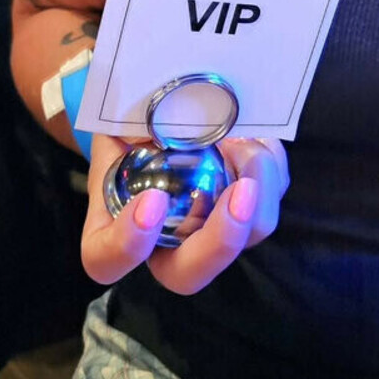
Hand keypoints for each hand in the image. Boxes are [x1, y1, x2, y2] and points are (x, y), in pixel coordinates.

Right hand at [82, 133, 288, 294]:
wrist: (165, 104)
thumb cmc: (133, 116)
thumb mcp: (122, 115)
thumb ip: (134, 123)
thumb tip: (170, 117)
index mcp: (115, 224)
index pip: (107, 259)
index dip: (127, 243)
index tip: (151, 200)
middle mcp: (166, 240)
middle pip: (190, 274)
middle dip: (221, 241)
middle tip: (240, 192)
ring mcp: (211, 226)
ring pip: (247, 237)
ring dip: (259, 191)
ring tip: (247, 145)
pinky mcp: (248, 204)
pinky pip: (271, 197)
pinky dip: (271, 166)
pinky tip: (255, 138)